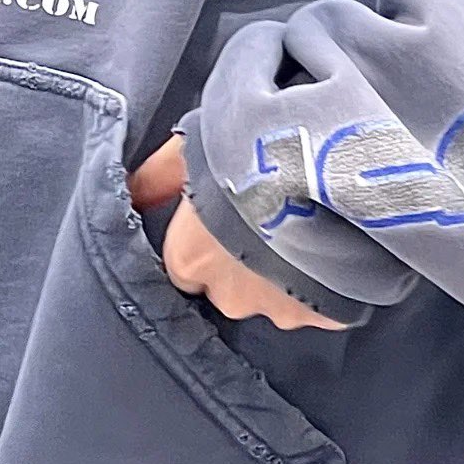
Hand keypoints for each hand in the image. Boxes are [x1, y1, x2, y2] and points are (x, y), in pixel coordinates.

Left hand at [128, 134, 346, 330]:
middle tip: (265, 220)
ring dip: (285, 272)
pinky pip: (322, 301)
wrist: (321, 170)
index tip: (220, 223)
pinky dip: (325, 279)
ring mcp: (280, 309)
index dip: (202, 245)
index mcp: (188, 260)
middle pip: (229, 288)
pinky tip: (332, 246)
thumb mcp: (188, 150)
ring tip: (304, 228)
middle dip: (244, 263)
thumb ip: (157, 176)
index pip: (184, 268)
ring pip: (276, 296)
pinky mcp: (326, 313)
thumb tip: (132, 192)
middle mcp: (228, 296)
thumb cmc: (245, 157)